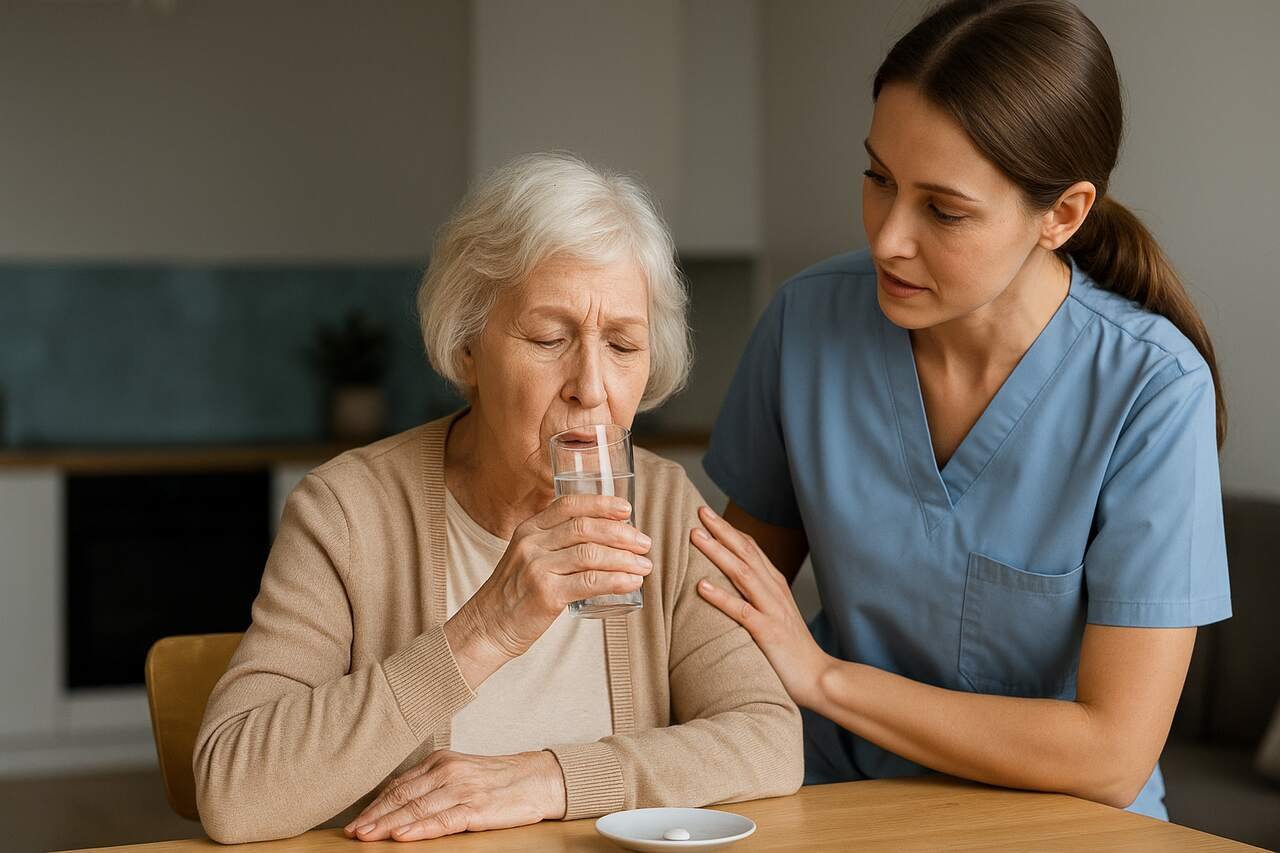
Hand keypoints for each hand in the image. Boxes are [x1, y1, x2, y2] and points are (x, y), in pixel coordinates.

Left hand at [344, 749, 566, 841]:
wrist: (539, 779)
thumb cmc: (498, 780)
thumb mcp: (461, 774)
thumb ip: (432, 785)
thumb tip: (398, 805)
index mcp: (441, 761)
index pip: (399, 784)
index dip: (375, 804)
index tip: (355, 820)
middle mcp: (448, 771)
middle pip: (402, 796)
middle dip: (374, 816)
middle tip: (352, 832)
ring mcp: (461, 789)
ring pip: (416, 809)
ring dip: (387, 824)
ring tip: (366, 837)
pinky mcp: (476, 807)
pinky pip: (441, 821)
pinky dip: (418, 828)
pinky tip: (401, 835)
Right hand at [445, 494, 651, 687]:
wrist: (487, 627)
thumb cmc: (515, 594)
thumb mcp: (527, 557)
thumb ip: (554, 544)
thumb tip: (604, 539)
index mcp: (529, 529)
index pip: (569, 505)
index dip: (601, 504)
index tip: (627, 510)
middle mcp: (532, 543)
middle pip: (585, 527)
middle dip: (621, 533)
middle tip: (644, 543)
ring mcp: (537, 568)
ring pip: (591, 554)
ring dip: (624, 559)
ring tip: (644, 566)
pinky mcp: (545, 594)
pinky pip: (589, 581)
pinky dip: (616, 580)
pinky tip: (632, 582)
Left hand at [692, 505, 832, 709]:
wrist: (818, 677)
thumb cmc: (791, 650)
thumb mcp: (774, 615)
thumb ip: (756, 597)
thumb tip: (727, 584)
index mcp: (775, 585)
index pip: (751, 549)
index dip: (730, 530)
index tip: (707, 515)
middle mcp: (774, 591)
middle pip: (746, 553)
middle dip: (722, 531)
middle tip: (699, 511)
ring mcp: (772, 610)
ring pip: (742, 573)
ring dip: (717, 553)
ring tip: (696, 537)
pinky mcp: (768, 632)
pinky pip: (741, 610)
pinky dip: (720, 596)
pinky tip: (701, 586)